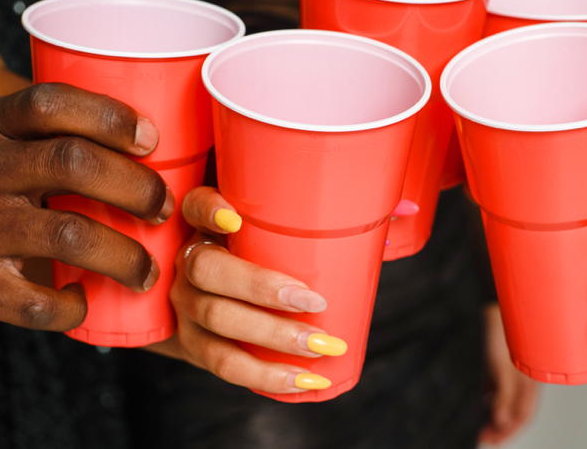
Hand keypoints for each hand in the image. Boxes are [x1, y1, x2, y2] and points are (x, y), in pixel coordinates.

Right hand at [0, 83, 172, 329]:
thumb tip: (128, 138)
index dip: (110, 115)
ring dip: (125, 257)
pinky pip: (37, 301)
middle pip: (75, 164)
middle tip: (163, 208)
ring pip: (71, 237)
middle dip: (137, 188)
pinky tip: (85, 302)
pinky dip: (74, 306)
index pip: (51, 102)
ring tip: (146, 270)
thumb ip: (32, 129)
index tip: (150, 139)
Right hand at [144, 187, 345, 394]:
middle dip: (262, 288)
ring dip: (273, 337)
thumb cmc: (265, 257)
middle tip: (315, 302)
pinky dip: (266, 375)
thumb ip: (325, 220)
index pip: (195, 206)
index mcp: (205, 225)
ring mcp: (184, 306)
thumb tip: (402, 211)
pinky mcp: (192, 346)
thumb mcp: (275, 233)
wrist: (214, 303)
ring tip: (321, 346)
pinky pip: (224, 364)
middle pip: (208, 271)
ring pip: (217, 321)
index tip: (236, 220)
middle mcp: (186, 262)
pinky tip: (304, 380)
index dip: (210, 211)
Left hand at [481, 304, 538, 444]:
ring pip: (508, 400)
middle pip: (516, 411)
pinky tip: (485, 400)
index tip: (493, 440)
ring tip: (483, 424)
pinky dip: (494, 398)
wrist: (498, 304)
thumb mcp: (501, 366)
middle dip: (502, 427)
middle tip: (486, 437)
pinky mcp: (504, 362)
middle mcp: (525, 379)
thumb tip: (501, 420)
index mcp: (531, 382)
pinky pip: (500, 386)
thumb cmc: (503, 331)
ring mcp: (515, 371)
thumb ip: (503, 394)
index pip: (523, 416)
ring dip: (497, 414)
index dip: (509, 432)